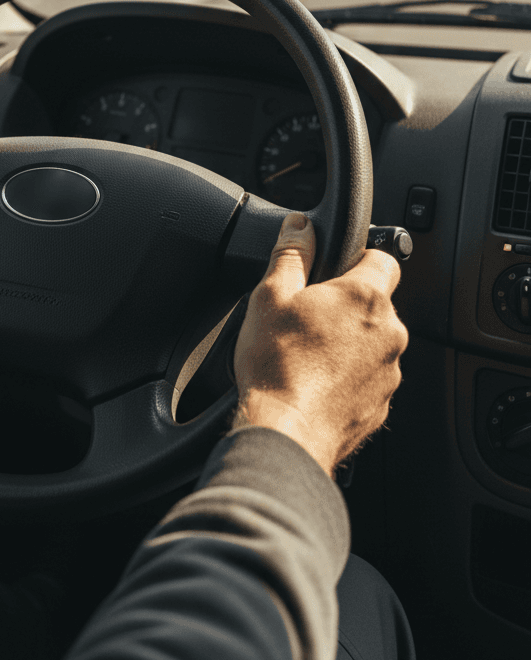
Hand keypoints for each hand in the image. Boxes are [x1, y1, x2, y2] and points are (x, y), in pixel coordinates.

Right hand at [232, 213, 407, 477]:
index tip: (339, 269)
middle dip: (348, 307)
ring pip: (375, 344)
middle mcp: (389, 332)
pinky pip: (370, 380)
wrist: (285, 434)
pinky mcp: (381, 405)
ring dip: (351, 344)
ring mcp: (389, 372)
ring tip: (309, 355)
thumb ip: (291, 254)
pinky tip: (316, 383)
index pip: (384, 258)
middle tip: (310, 318)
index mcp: (365, 297)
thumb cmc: (277, 366)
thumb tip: (300, 225)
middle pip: (377, 305)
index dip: (361, 259)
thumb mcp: (271, 296)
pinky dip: (349, 379)